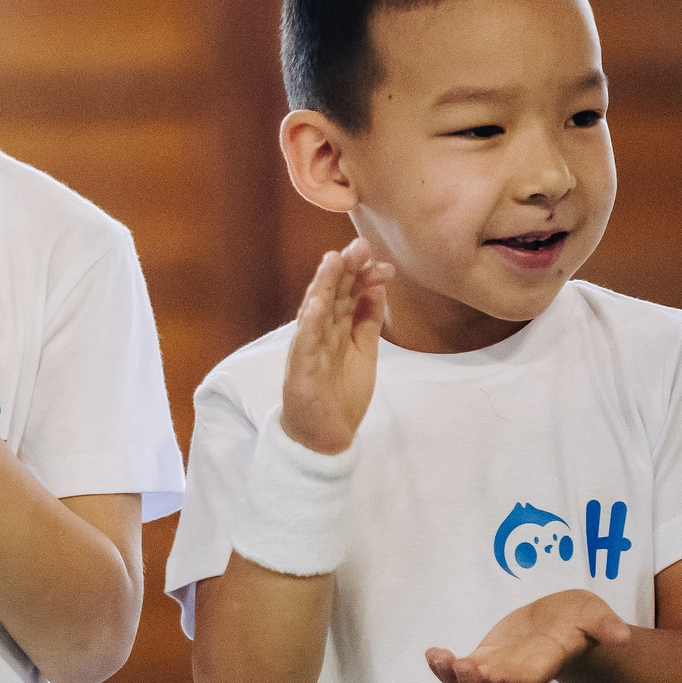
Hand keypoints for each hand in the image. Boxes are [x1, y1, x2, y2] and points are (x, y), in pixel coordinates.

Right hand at [279, 238, 393, 456]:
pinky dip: (309, 325)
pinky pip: (305, 346)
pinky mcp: (301, 371)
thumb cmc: (340, 395)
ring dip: (323, 287)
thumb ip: (367, 321)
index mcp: (335, 330)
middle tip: (359, 245)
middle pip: (332, 296)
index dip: (361, 276)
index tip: (380, 259)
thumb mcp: (363, 352)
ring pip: (315, 313)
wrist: (323, 437)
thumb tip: (378, 287)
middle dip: (344, 271)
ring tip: (333, 262)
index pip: (348, 296)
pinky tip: (315, 306)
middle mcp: (319, 334)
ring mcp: (308, 350)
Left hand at [426, 590, 633, 682]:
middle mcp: (522, 672)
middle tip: (462, 666)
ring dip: (455, 678)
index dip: (516, 678)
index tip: (499, 675)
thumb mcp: (595, 614)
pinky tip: (434, 654)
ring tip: (440, 659)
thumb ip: (605, 624)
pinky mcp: (485, 660)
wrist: (565, 624)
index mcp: (549, 661)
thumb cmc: (581, 619)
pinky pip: (462, 672)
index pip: (532, 676)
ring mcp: (500, 669)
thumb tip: (622, 635)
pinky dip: (445, 667)